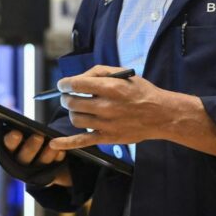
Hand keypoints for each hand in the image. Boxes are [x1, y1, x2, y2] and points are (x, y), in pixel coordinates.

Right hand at [0, 121, 71, 186]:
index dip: (11, 140)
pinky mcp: (47, 173)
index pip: (6, 146)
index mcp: (6, 152)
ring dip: (47, 154)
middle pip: (24, 157)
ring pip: (40, 163)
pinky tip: (62, 151)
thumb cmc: (18, 139)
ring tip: (53, 145)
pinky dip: (57, 158)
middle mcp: (18, 163)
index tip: (17, 132)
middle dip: (30, 147)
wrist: (33, 155)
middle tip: (38, 136)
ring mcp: (33, 170)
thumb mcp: (7, 133)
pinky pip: (54, 166)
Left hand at [49, 65, 215, 157]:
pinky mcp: (107, 138)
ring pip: (75, 118)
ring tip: (80, 108)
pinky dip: (66, 143)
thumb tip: (77, 79)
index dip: (64, 84)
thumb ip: (98, 72)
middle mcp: (106, 106)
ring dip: (73, 112)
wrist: (160, 115)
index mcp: (110, 88)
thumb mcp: (122, 73)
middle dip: (67, 97)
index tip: (63, 85)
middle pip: (72, 102)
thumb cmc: (141, 92)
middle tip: (71, 96)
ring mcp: (106, 124)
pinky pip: (82, 141)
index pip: (76, 84)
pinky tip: (54, 143)